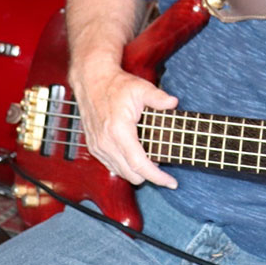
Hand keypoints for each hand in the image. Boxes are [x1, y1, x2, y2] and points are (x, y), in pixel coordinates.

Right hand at [69, 60, 178, 187]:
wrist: (92, 82)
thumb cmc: (115, 85)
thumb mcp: (140, 88)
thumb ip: (158, 98)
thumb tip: (173, 103)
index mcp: (119, 131)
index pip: (140, 164)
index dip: (157, 177)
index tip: (171, 182)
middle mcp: (106, 143)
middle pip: (131, 175)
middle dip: (149, 175)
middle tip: (163, 164)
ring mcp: (98, 147)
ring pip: (121, 173)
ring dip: (136, 172)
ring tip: (150, 159)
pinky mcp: (94, 147)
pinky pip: (111, 166)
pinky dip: (124, 166)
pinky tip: (134, 156)